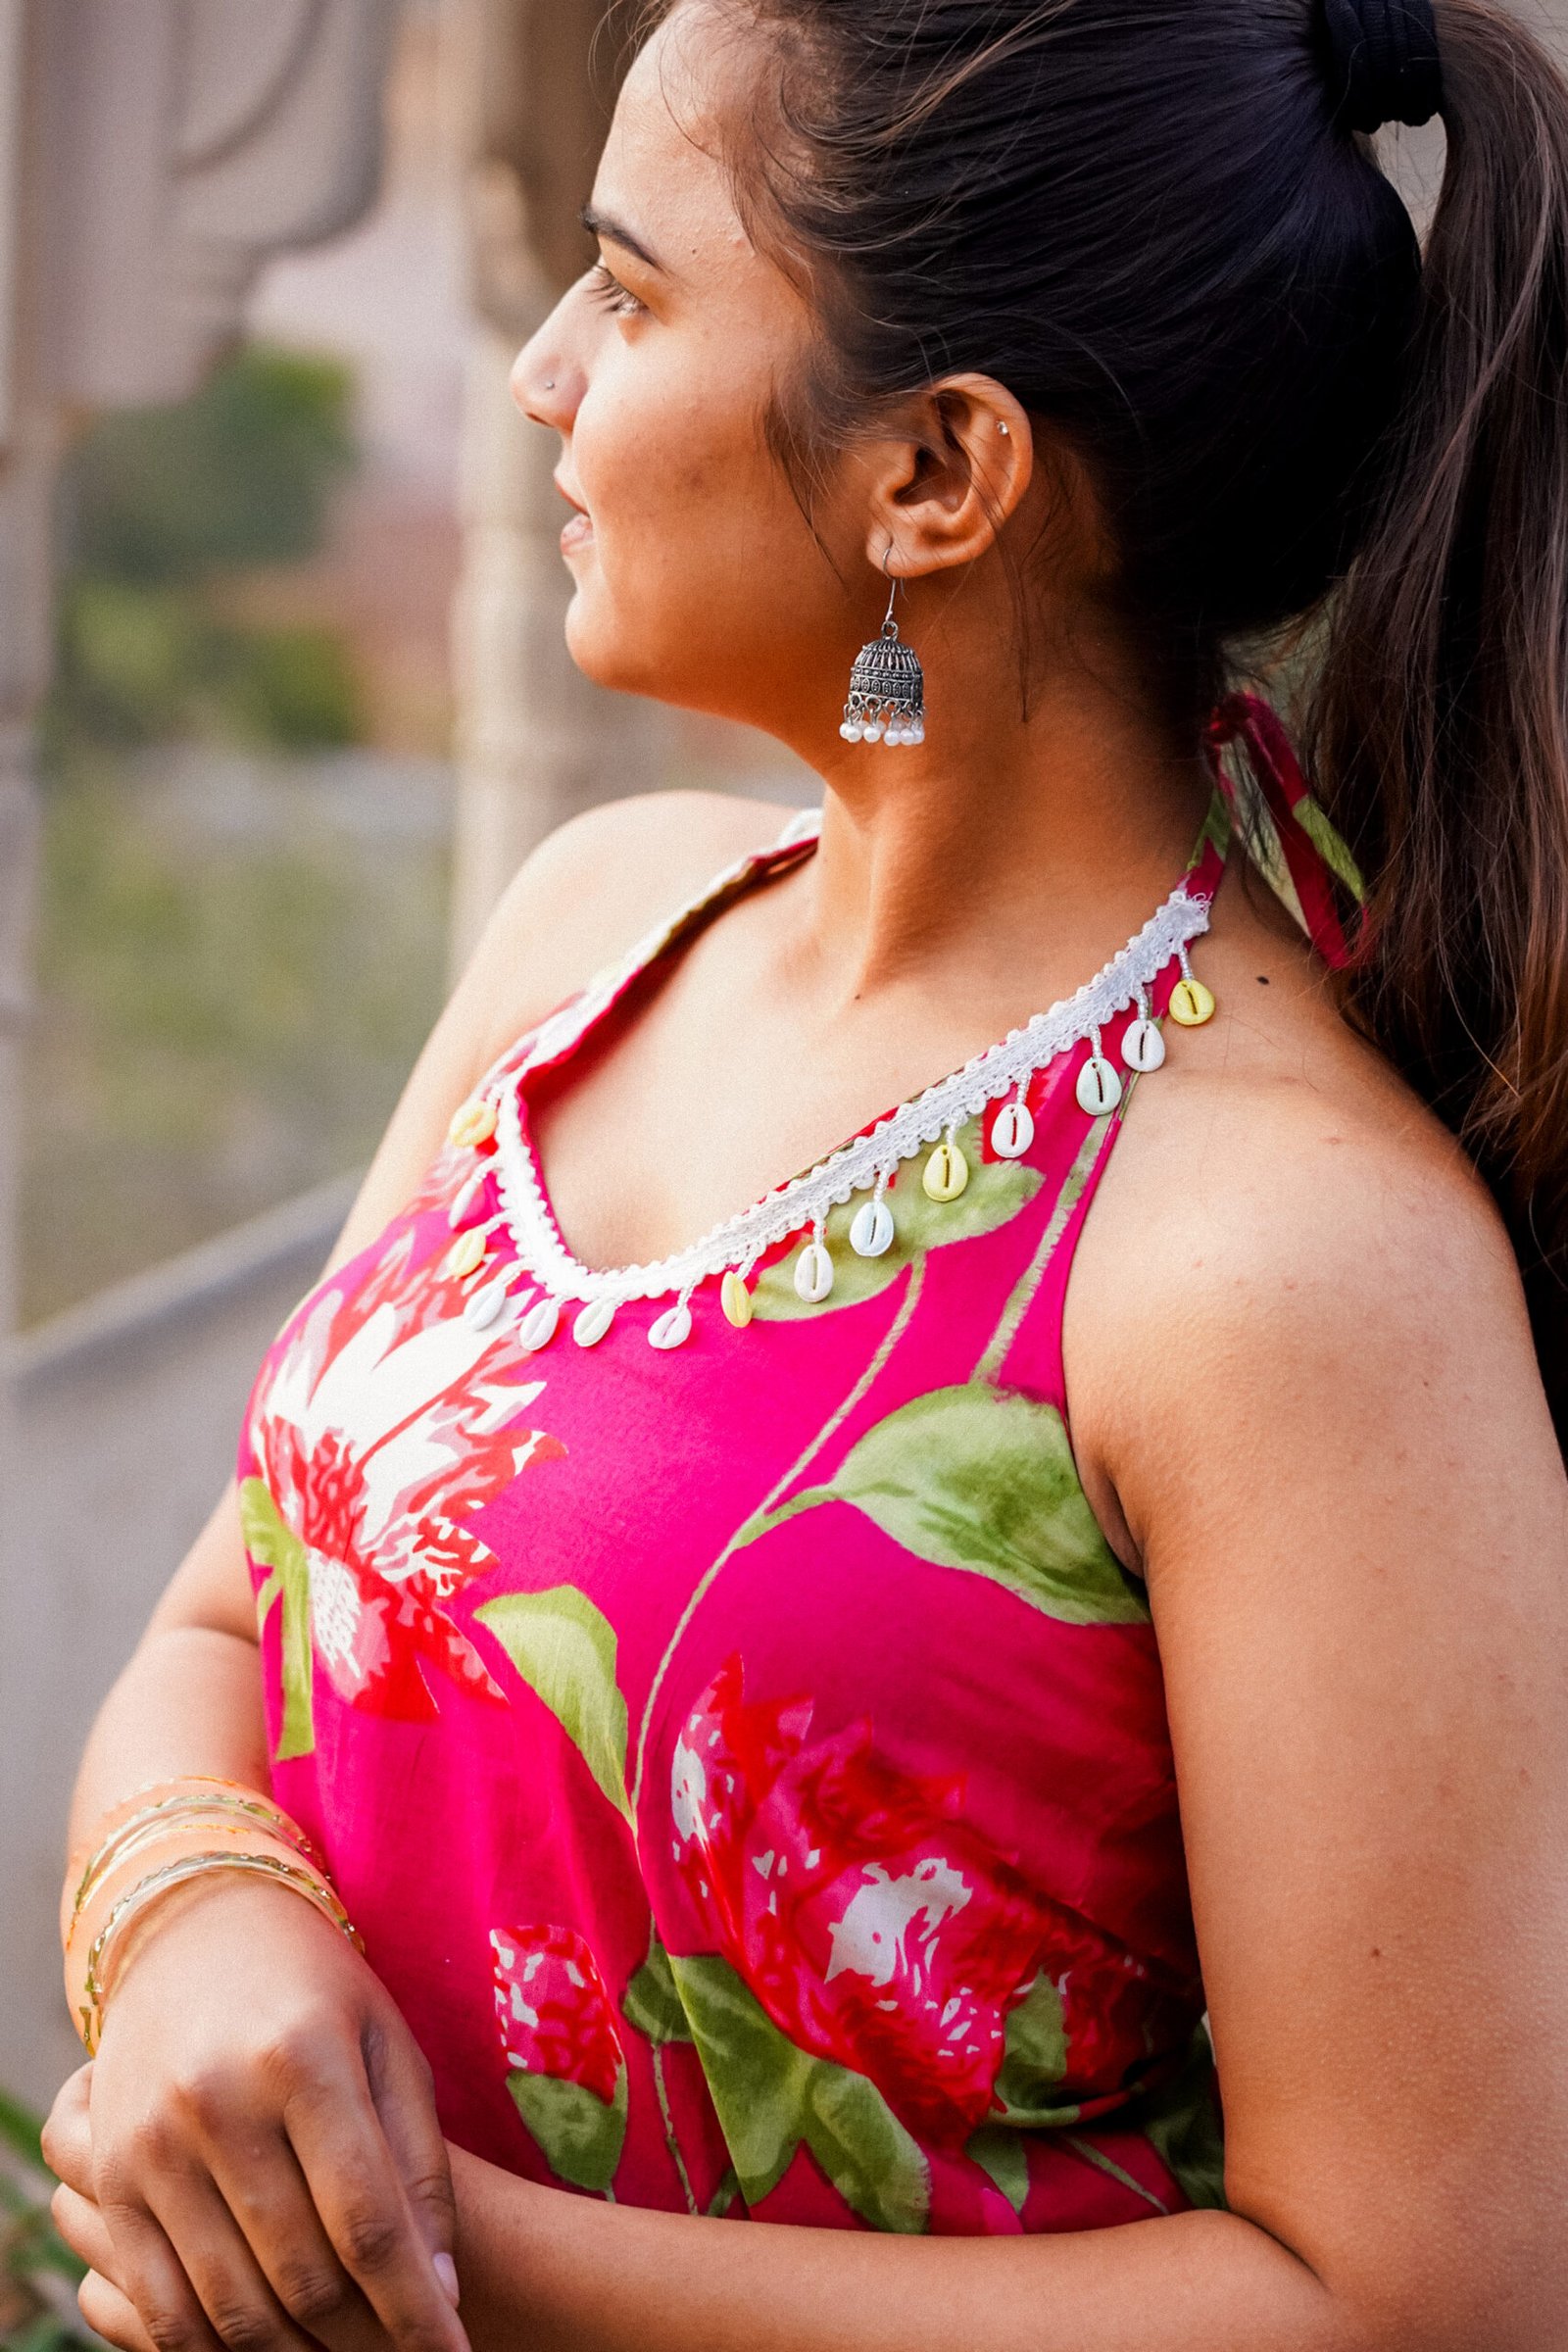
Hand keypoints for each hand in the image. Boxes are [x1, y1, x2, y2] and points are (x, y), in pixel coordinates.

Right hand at [45, 1876, 468, 2351]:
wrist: (195, 1931)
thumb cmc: (318, 1991)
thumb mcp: (388, 2045)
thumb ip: (418, 2162)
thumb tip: (442, 2290)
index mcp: (302, 2058)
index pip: (368, 2221)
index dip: (416, 2308)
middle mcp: (218, 2102)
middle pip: (302, 2274)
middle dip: (367, 2340)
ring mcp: (152, 2144)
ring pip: (232, 2305)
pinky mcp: (110, 2178)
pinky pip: (159, 2304)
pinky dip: (217, 2349)